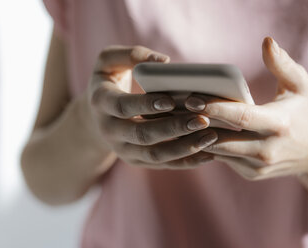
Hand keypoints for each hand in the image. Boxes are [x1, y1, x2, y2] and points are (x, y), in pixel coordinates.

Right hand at [87, 45, 217, 168]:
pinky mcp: (136, 160)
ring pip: (154, 155)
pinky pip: (162, 164)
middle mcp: (109, 130)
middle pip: (141, 135)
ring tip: (211, 137)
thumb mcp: (108, 61)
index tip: (171, 100)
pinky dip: (185, 161)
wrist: (96, 115)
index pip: (122, 106)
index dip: (145, 105)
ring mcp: (122, 149)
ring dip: (183, 148)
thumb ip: (132, 55)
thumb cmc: (108, 81)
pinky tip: (207, 154)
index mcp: (101, 102)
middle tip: (202, 120)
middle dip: (173, 128)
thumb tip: (164, 62)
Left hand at [185, 37, 307, 179]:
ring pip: (217, 151)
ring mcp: (257, 166)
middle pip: (221, 138)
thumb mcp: (301, 86)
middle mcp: (266, 149)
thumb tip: (266, 41)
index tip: (191, 98)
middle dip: (193, 124)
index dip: (214, 107)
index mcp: (279, 124)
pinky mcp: (251, 174)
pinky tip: (188, 133)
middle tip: (169, 110)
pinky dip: (205, 146)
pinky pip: (222, 159)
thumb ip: (282, 64)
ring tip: (172, 121)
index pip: (241, 116)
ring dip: (193, 136)